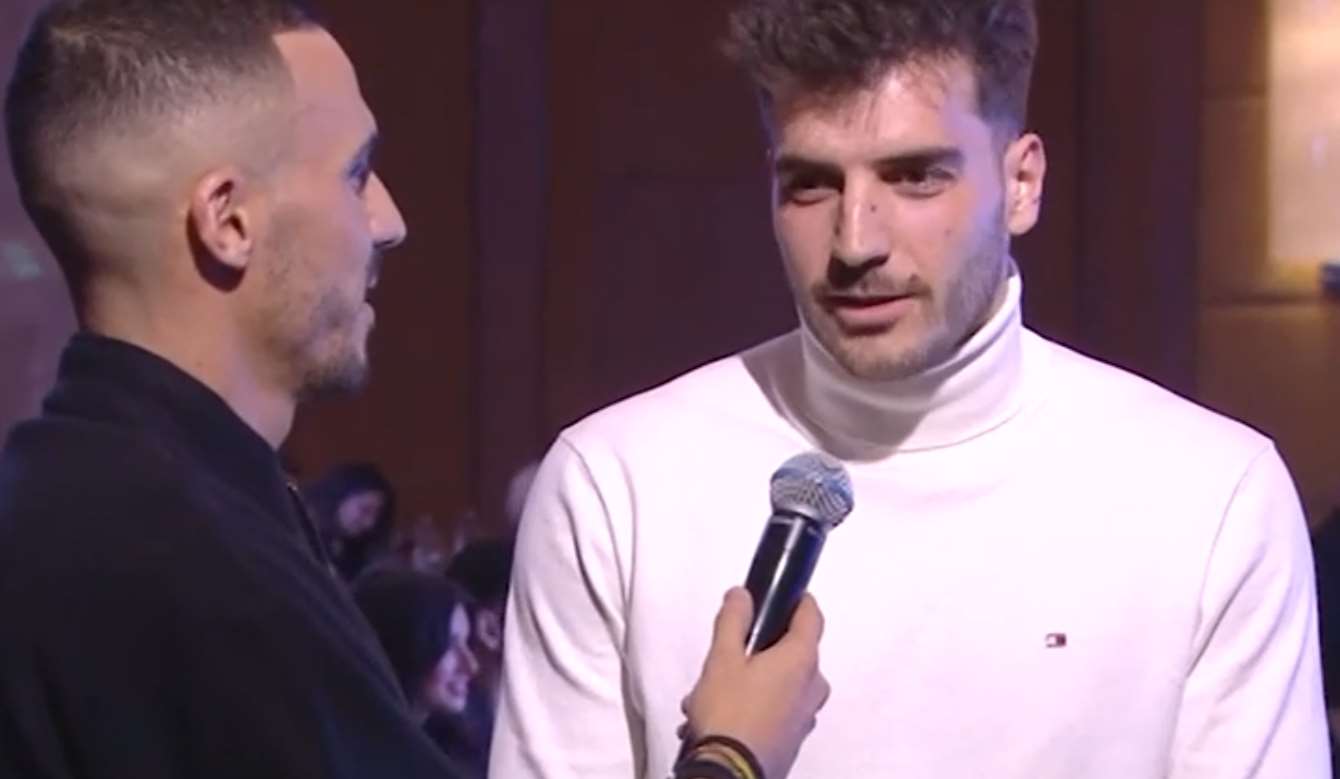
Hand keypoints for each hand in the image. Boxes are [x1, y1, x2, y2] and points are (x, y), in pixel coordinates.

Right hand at [681, 587, 828, 778]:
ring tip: (711, 694)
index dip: (799, 601)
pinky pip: (778, 709)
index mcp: (802, 660)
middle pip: (793, 652)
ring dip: (752, 681)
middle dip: (762, 649)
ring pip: (782, 684)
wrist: (730, 773)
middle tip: (730, 653)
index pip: (812, 616)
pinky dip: (755, 705)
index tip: (785, 595)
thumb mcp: (722, 658)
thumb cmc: (728, 711)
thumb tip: (741, 595)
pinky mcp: (794, 739)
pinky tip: (720, 715)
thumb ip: (733, 620)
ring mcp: (806, 716)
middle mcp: (813, 687)